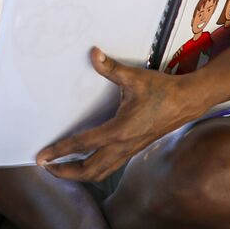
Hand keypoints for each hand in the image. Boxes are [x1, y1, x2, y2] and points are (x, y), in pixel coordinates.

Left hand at [36, 47, 197, 182]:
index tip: (41, 157)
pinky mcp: (134, 150)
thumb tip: (93, 53)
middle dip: (65, 172)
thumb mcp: (134, 78)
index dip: (59, 151)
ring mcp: (129, 151)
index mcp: (119, 130)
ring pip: (100, 173)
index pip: (82, 144)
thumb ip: (111, 68)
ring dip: (79, 175)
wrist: (188, 102)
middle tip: (45, 167)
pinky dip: (93, 170)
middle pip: (88, 170)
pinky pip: (110, 168)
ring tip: (60, 169)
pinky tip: (85, 162)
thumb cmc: (162, 90)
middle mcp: (123, 146)